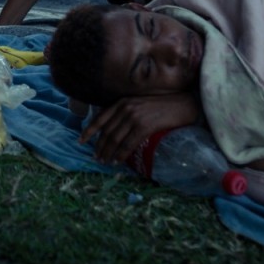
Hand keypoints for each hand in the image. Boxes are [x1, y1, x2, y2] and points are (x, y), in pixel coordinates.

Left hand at [80, 93, 200, 163]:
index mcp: (121, 102)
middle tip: (96, 157)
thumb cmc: (162, 104)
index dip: (89, 131)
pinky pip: (128, 144)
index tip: (80, 141)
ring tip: (105, 161)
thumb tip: (113, 127)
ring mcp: (134, 116)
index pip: (100, 118)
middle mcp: (125, 108)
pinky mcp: (145, 126)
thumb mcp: (139, 102)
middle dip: (99, 146)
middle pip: (107, 131)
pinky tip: (118, 161)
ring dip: (108, 152)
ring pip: (116, 139)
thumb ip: (125, 111)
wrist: (183, 103)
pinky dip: (121, 154)